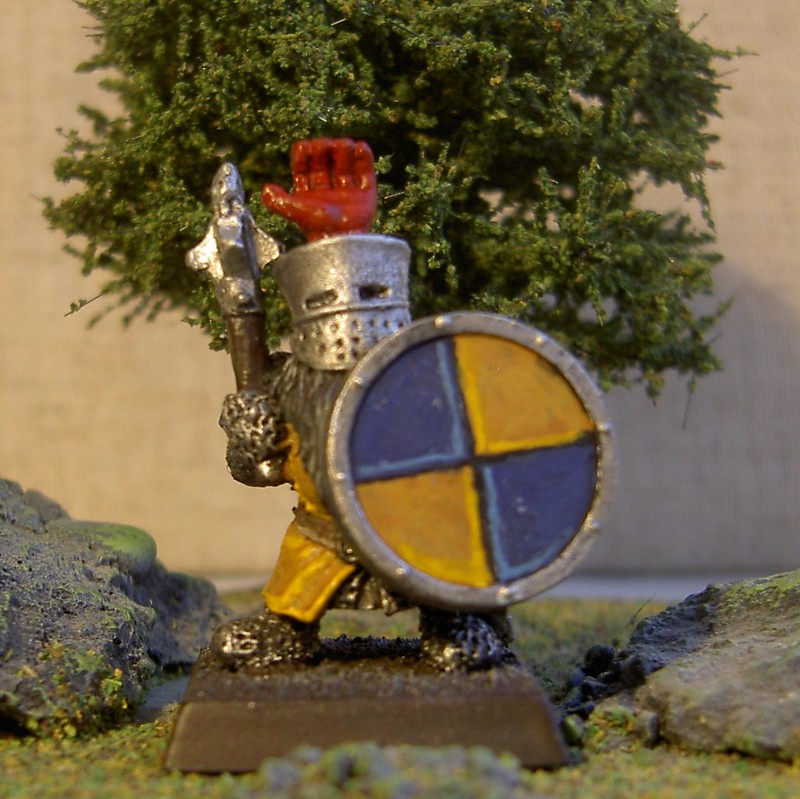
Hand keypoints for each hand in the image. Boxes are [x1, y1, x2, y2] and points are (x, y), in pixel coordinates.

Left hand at [261, 138, 376, 240]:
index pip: (304, 167)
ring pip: (344, 164)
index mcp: (309, 194)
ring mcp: (347, 192)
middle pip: (324, 162)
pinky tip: (361, 147)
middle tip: (327, 146)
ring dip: (344, 150)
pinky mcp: (366, 195)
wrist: (344, 240)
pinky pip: (365, 172)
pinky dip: (364, 158)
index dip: (304, 154)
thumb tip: (266, 188)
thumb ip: (277, 201)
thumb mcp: (294, 211)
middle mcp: (327, 191)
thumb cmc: (318, 227)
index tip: (306, 147)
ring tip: (345, 145)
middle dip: (324, 149)